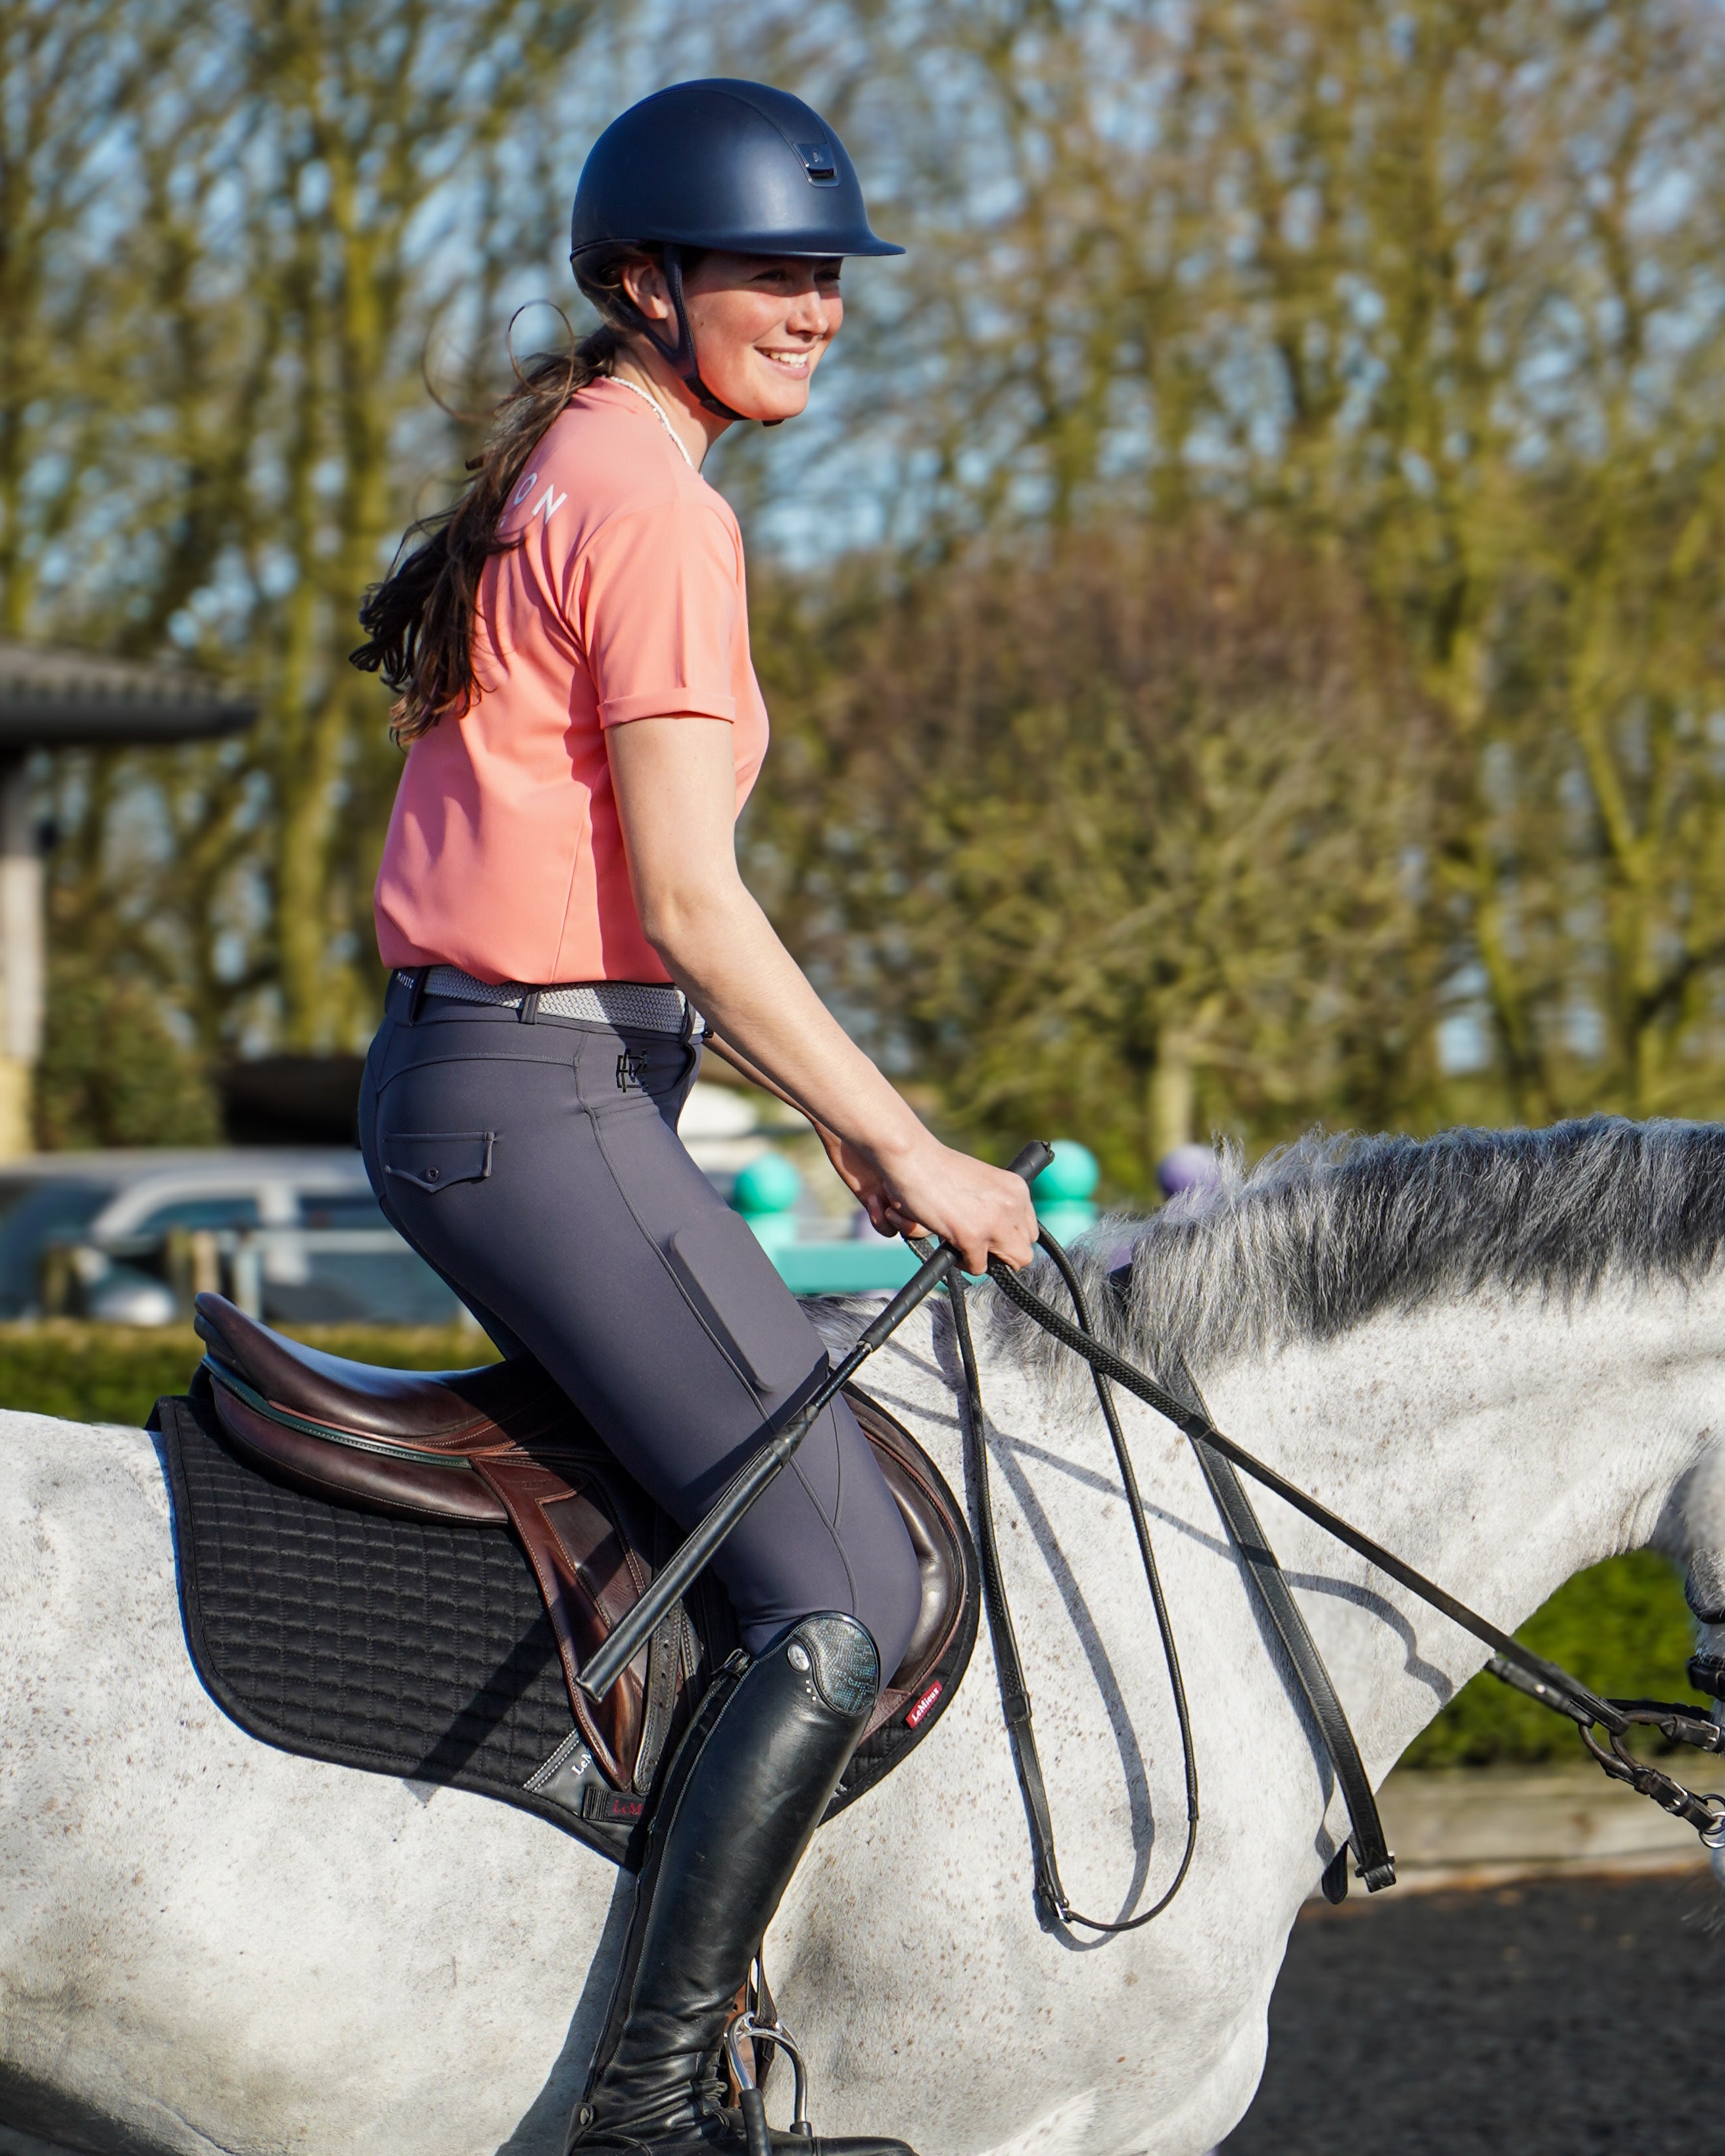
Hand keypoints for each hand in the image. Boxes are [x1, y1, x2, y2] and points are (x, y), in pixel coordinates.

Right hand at [820, 1126, 1037, 1274]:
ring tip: (963, 1246)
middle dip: (1001, 1254)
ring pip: (1012, 1264)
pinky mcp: (974, 1236)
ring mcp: (996, 1221)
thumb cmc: (935, 1168)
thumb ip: (994, 1203)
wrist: (911, 1157)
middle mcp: (1014, 1204)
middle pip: (1025, 1251)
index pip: (1029, 1231)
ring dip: (987, 1261)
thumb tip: (996, 1231)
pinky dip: (963, 1263)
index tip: (988, 1238)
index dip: (1008, 1239)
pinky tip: (949, 1243)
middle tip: (975, 1246)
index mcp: (1017, 1188)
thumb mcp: (980, 1182)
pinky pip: (978, 1268)